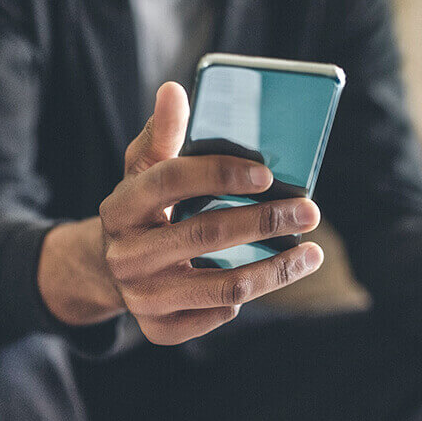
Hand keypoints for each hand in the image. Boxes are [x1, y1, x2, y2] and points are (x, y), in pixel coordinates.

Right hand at [94, 82, 321, 343]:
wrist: (109, 270)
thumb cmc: (143, 211)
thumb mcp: (143, 171)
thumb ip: (161, 134)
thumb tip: (175, 91)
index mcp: (120, 207)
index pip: (171, 181)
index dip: (220, 173)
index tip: (267, 173)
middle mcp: (126, 255)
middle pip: (206, 234)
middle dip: (266, 221)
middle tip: (310, 212)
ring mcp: (142, 297)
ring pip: (225, 286)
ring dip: (277, 270)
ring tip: (312, 253)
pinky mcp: (158, 329)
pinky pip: (216, 314)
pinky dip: (246, 297)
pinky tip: (266, 277)